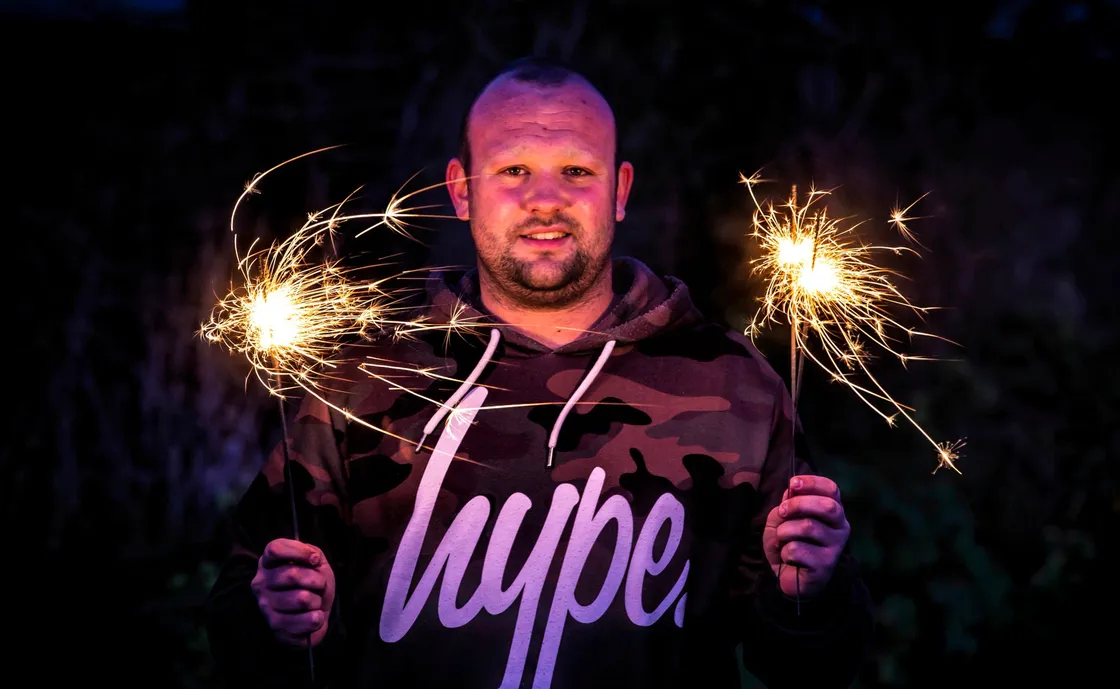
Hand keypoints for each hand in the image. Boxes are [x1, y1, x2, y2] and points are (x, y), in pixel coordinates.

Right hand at [251, 538, 335, 647]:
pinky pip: (306, 620)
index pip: (275, 550)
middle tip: (318, 585)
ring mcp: (265, 606)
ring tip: (313, 601)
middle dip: (316, 580)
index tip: (314, 560)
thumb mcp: (315, 562)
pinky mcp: (276, 626)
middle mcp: (260, 583)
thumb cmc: (313, 583)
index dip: (299, 552)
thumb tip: (312, 558)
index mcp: (267, 563)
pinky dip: (317, 618)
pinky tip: (313, 616)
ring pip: (302, 599)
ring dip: (317, 600)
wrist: (316, 612)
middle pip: (292, 575)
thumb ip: (312, 552)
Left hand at [763, 475, 850, 598]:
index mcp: (832, 511)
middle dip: (798, 504)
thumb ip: (787, 503)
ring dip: (785, 531)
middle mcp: (840, 527)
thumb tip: (791, 492)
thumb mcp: (782, 518)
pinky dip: (785, 551)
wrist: (788, 576)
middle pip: (827, 506)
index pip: (832, 489)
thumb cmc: (788, 542)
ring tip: (781, 539)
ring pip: (808, 527)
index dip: (812, 483)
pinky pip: (799, 550)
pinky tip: (788, 558)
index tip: (793, 484)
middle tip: (782, 512)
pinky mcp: (825, 565)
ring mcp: (835, 547)